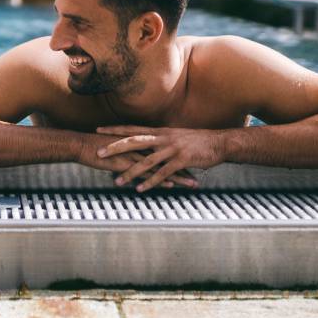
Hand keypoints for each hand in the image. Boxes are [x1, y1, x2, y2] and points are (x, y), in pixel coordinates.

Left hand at [96, 126, 224, 192]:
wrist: (219, 142)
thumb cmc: (197, 141)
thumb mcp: (176, 136)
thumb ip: (161, 139)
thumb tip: (148, 142)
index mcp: (160, 131)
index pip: (132, 129)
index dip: (115, 129)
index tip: (99, 129)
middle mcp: (163, 138)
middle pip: (134, 141)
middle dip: (115, 147)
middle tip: (98, 153)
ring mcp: (172, 149)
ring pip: (146, 161)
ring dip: (130, 172)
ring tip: (117, 181)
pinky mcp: (181, 161)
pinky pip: (162, 173)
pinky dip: (150, 182)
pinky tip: (140, 189)